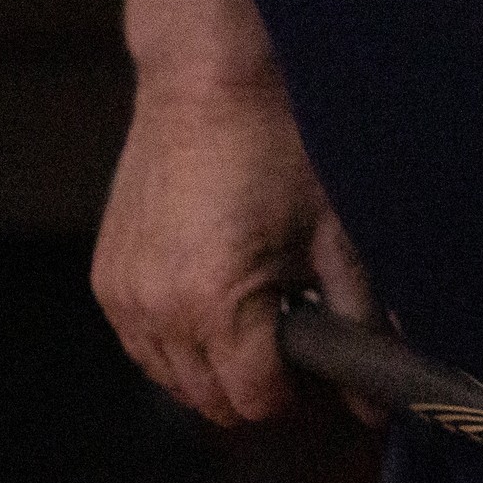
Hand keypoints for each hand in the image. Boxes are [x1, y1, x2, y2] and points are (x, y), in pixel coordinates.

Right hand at [91, 76, 374, 423]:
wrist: (206, 81)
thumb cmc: (277, 146)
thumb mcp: (335, 236)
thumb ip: (360, 323)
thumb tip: (376, 400)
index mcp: (215, 303)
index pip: (255, 401)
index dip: (296, 394)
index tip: (318, 367)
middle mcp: (158, 308)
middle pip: (211, 401)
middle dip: (257, 387)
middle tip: (292, 345)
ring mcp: (124, 294)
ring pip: (171, 379)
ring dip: (213, 370)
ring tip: (253, 318)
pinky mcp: (106, 277)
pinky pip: (142, 343)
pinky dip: (176, 342)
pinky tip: (211, 305)